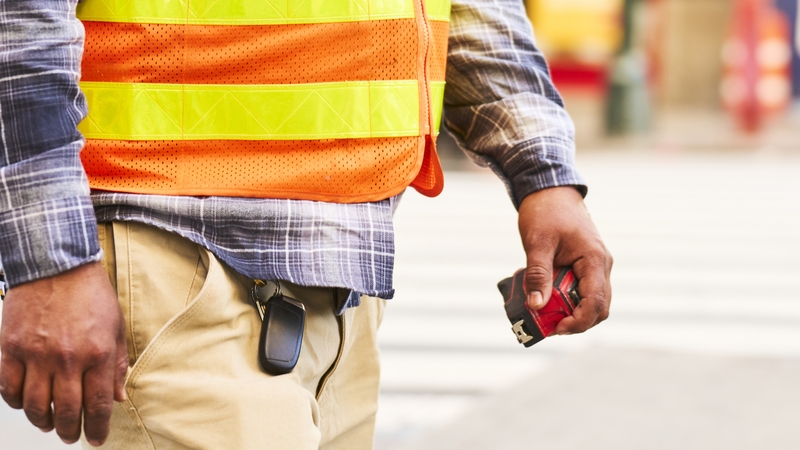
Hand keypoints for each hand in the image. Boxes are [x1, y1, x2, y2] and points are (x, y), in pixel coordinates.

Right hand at [0, 262, 127, 445]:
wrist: (57, 266)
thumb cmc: (90, 294)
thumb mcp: (115, 328)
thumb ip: (117, 366)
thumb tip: (117, 398)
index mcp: (98, 354)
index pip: (97, 405)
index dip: (96, 428)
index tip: (96, 438)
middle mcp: (68, 358)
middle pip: (66, 412)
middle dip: (71, 431)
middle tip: (72, 435)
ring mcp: (36, 355)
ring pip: (35, 406)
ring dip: (44, 421)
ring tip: (50, 422)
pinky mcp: (11, 348)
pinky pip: (9, 388)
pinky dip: (17, 402)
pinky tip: (26, 402)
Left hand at [518, 186, 612, 334]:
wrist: (550, 190)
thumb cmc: (546, 212)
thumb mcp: (537, 243)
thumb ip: (538, 274)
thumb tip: (536, 305)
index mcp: (595, 259)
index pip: (596, 301)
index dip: (579, 321)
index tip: (556, 328)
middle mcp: (601, 265)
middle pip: (599, 307)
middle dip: (576, 321)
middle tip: (548, 326)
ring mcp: (595, 266)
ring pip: (591, 300)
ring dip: (571, 311)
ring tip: (544, 311)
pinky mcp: (585, 266)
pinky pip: (581, 290)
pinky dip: (566, 299)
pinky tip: (545, 296)